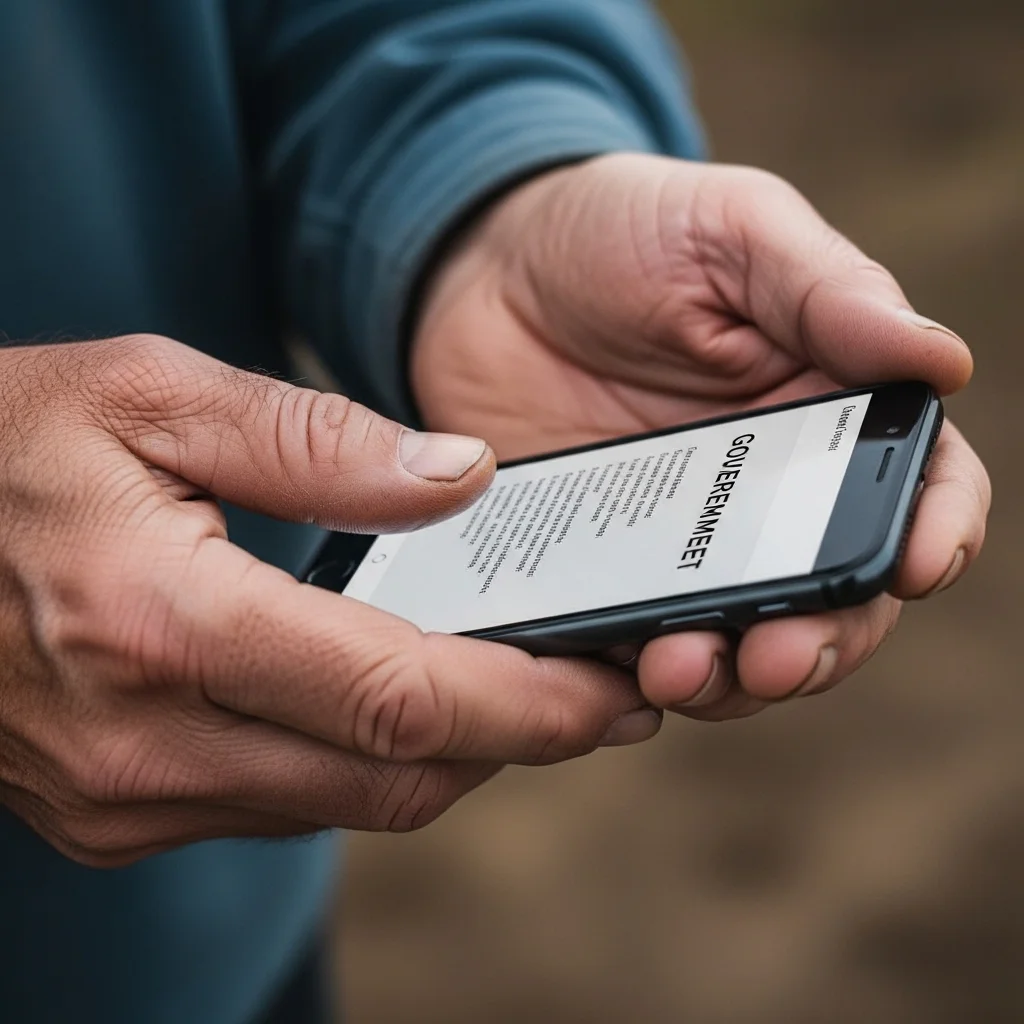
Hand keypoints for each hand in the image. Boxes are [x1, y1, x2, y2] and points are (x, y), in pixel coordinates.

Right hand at [0, 336, 657, 865]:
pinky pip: (283, 803)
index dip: (526, 705)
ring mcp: (125, 796)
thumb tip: (462, 477)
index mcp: (162, 622)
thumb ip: (317, 442)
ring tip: (509, 691)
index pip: (398, 697)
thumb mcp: (152, 396)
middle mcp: (147, 741)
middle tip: (590, 694)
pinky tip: (390, 702)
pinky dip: (359, 760)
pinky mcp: (114, 812)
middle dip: (512, 742)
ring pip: (346, 802)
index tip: (608, 691)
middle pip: (393, 776)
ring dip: (442, 753)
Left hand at [412, 154, 990, 720]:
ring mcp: (681, 538)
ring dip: (726, 675)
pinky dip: (628, 664)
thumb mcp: (729, 231)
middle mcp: (768, 491)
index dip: (932, 532)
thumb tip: (943, 361)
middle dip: (821, 640)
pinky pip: (627, 635)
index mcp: (827, 407)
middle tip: (776, 657)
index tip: (911, 566)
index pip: (916, 486)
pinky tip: (610, 663)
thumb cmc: (622, 232)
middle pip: (831, 595)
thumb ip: (827, 292)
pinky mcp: (604, 565)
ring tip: (679, 668)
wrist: (486, 271)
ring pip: (735, 637)